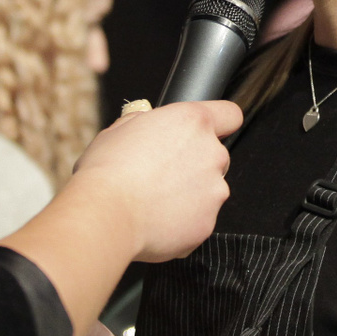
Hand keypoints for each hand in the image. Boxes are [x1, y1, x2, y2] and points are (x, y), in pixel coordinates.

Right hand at [70, 100, 240, 262]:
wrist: (106, 214)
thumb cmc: (108, 171)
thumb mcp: (121, 129)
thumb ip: (146, 122)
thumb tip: (148, 123)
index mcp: (192, 121)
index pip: (230, 114)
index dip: (221, 122)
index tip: (213, 131)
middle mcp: (212, 152)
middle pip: (216, 155)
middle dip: (196, 164)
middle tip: (163, 174)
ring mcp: (215, 189)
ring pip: (208, 189)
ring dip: (189, 194)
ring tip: (154, 200)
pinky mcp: (209, 221)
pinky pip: (200, 218)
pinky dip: (183, 221)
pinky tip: (156, 219)